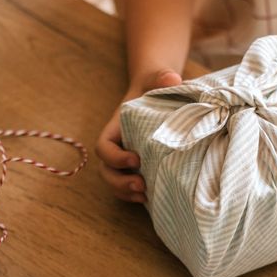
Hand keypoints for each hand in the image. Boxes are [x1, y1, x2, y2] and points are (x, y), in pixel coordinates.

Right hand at [96, 69, 182, 201]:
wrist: (158, 93)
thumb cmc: (155, 86)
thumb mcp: (157, 79)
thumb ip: (162, 77)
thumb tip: (172, 79)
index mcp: (115, 129)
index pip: (104, 147)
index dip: (115, 157)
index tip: (136, 159)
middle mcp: (117, 146)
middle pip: (106, 170)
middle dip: (119, 181)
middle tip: (141, 184)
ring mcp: (125, 159)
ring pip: (115, 182)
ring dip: (126, 192)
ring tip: (145, 196)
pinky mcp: (138, 168)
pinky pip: (128, 186)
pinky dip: (135, 195)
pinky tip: (151, 198)